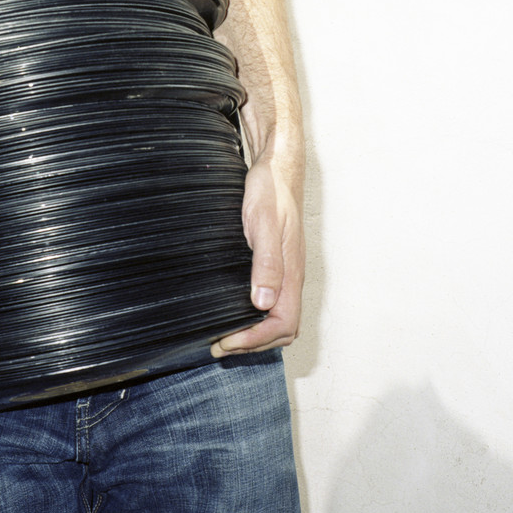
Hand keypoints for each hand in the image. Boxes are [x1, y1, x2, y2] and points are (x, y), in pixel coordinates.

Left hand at [212, 152, 304, 356]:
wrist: (277, 167)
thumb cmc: (272, 191)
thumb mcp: (263, 224)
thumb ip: (266, 263)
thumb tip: (264, 303)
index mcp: (291, 272)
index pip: (283, 324)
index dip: (256, 340)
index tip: (227, 341)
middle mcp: (291, 276)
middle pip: (283, 329)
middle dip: (254, 344)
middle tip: (220, 344)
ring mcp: (284, 270)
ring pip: (278, 317)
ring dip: (255, 334)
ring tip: (225, 336)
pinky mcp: (276, 263)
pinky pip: (272, 300)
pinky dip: (255, 316)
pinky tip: (235, 310)